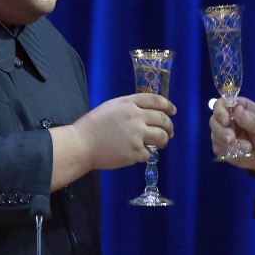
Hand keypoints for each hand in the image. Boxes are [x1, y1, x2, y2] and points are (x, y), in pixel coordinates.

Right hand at [51, 94, 175, 187]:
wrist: (81, 145)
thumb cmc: (92, 126)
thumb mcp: (111, 107)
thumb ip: (129, 107)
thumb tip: (147, 113)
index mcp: (128, 103)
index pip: (155, 100)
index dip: (167, 105)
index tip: (173, 111)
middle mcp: (135, 117)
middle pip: (163, 119)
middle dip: (169, 126)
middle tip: (169, 132)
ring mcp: (136, 135)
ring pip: (162, 137)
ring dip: (164, 140)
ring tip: (161, 143)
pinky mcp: (135, 152)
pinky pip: (149, 153)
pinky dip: (146, 154)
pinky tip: (138, 153)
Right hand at [208, 96, 254, 170]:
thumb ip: (251, 120)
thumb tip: (237, 110)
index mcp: (239, 107)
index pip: (222, 103)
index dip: (220, 110)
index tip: (226, 120)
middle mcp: (229, 118)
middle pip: (214, 119)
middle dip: (221, 130)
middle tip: (232, 139)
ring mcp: (225, 133)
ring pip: (214, 135)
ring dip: (227, 143)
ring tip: (246, 148)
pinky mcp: (224, 147)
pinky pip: (217, 148)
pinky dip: (227, 151)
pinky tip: (240, 153)